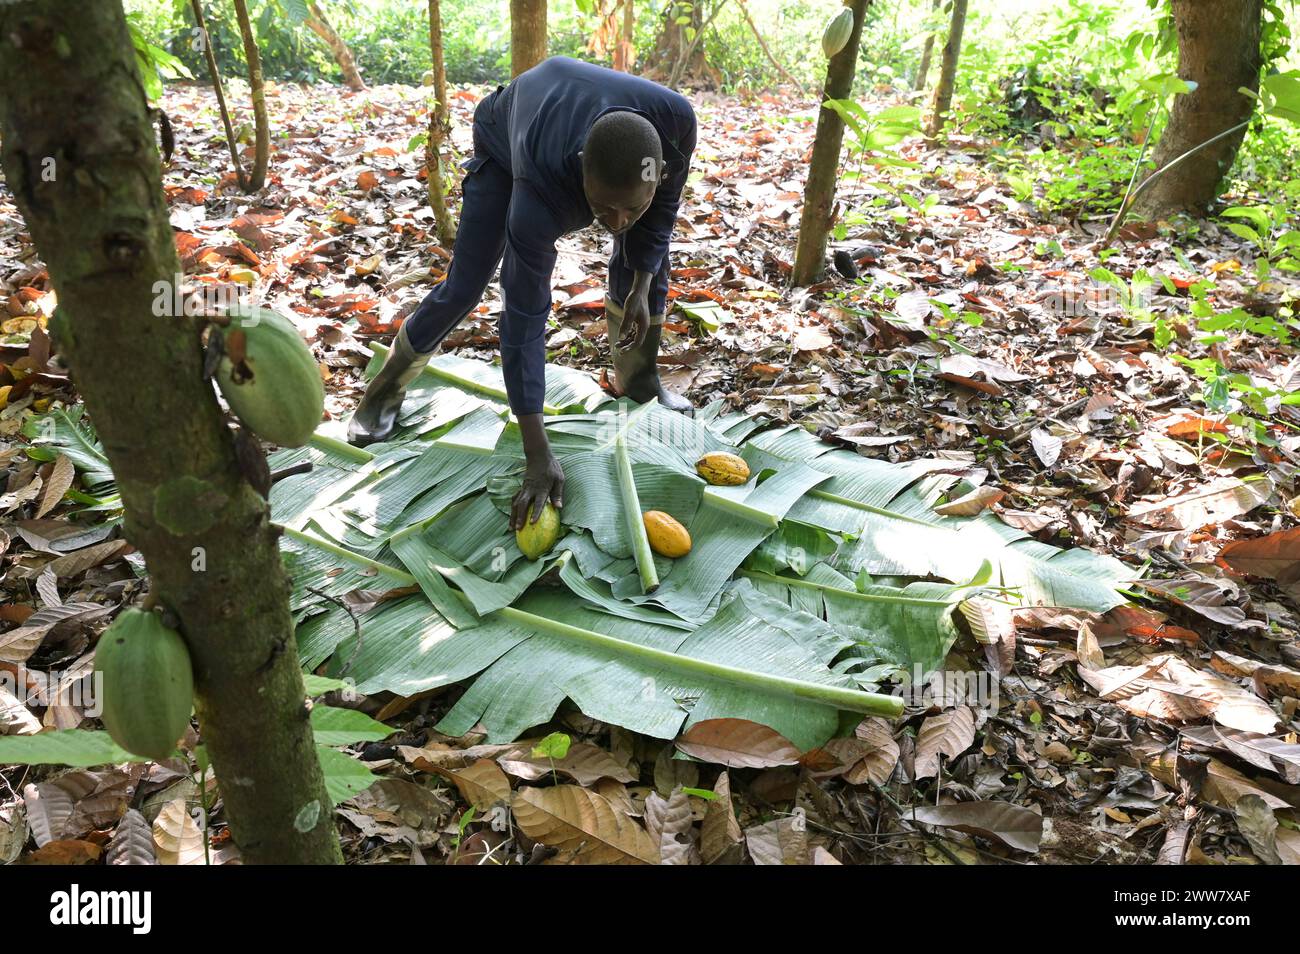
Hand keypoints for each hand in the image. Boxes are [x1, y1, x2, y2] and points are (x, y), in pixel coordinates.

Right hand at [511, 414, 563, 529]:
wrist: (538, 455)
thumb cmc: (552, 468)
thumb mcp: (559, 479)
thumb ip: (558, 493)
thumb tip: (558, 507)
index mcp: (543, 488)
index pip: (538, 503)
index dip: (535, 513)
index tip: (532, 523)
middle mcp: (531, 489)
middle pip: (523, 504)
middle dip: (520, 517)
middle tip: (518, 529)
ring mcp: (525, 488)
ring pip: (516, 503)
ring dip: (513, 516)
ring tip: (512, 527)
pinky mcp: (522, 487)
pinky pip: (515, 499)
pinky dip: (512, 508)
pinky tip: (512, 516)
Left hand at [617, 286, 650, 349]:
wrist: (639, 291)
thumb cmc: (634, 301)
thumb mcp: (628, 313)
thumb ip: (625, 325)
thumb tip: (621, 338)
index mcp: (644, 327)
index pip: (637, 342)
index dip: (629, 348)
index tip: (621, 352)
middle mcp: (644, 327)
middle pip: (636, 341)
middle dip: (627, 346)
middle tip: (617, 350)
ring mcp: (642, 324)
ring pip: (634, 337)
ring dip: (626, 341)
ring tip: (617, 344)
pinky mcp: (639, 321)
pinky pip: (633, 332)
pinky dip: (627, 335)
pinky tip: (621, 337)